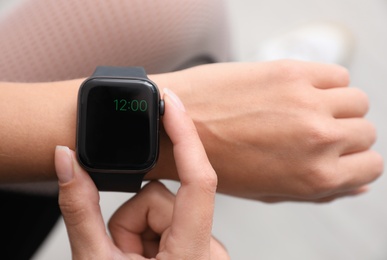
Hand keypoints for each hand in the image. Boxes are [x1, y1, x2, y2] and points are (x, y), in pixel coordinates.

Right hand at [54, 89, 228, 258]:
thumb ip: (78, 209)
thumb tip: (66, 161)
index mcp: (190, 255)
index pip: (199, 180)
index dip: (186, 134)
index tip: (173, 103)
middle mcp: (209, 250)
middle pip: (164, 199)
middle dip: (133, 219)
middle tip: (121, 252)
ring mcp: (206, 250)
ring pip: (168, 210)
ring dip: (141, 230)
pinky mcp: (201, 247)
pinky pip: (175, 221)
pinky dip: (153, 235)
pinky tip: (146, 259)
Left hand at [157, 60, 383, 201]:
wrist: (178, 125)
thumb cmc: (218, 162)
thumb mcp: (270, 191)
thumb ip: (319, 190)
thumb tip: (358, 184)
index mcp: (315, 177)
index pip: (371, 166)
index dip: (354, 160)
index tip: (339, 152)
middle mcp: (319, 139)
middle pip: (366, 130)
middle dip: (344, 134)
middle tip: (314, 131)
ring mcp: (307, 102)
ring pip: (356, 100)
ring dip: (337, 106)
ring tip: (304, 110)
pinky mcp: (291, 72)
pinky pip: (337, 74)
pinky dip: (325, 83)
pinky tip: (297, 91)